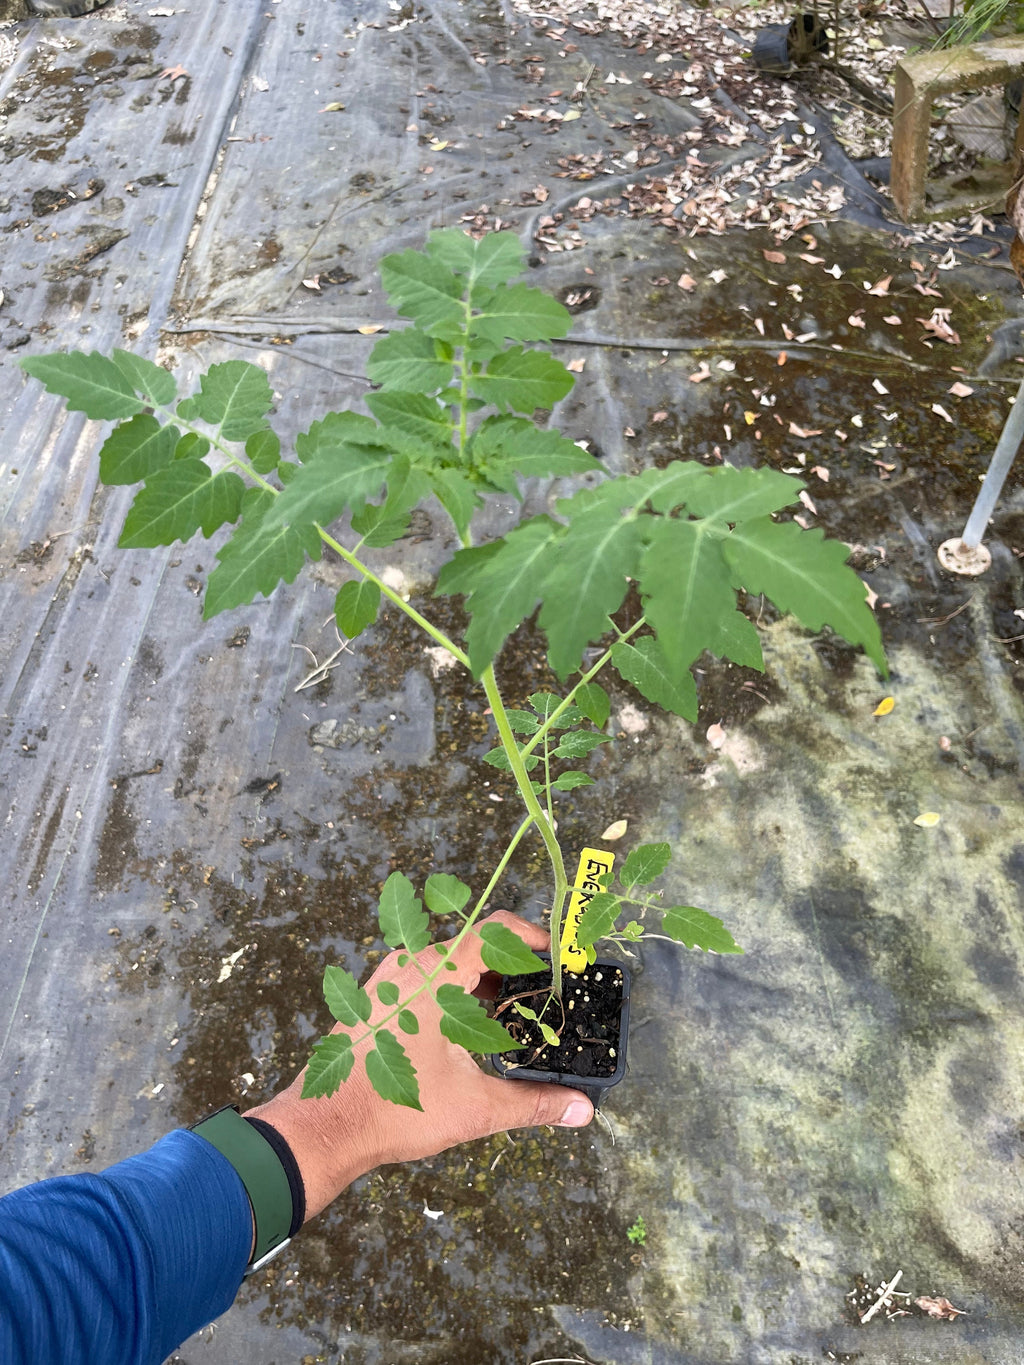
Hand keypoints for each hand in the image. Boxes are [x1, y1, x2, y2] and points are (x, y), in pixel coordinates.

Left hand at [243, 911, 593, 1219]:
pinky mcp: (376, 1001)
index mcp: (435, 975)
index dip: (532, 937)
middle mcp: (409, 967)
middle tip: (543, 992)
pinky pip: (424, 979)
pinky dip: (454, 992)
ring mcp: (388, 982)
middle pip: (473, 945)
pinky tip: (469, 1031)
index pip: (494, 929)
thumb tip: (581, 1109)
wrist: (323, 1129)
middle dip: (513, 965)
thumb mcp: (474, 1108)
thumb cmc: (394, 1109)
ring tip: (512, 1013)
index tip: (559, 954)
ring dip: (482, 981)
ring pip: (447, 963)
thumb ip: (533, 1103)